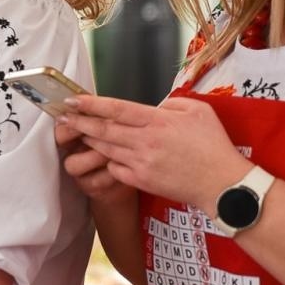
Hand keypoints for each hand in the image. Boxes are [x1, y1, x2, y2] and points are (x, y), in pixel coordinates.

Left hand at [57, 95, 249, 207]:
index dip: (92, 104)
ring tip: (76, 132)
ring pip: (106, 149)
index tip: (74, 100)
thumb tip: (153, 108)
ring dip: (90, 140)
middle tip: (62, 116)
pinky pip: (115, 168)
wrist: (222, 184)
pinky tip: (104, 155)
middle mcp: (145, 142)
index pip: (117, 109)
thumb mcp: (198, 111)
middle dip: (80, 122)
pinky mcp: (141, 181)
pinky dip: (108, 161)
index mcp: (158, 121)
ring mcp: (141, 163)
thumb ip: (170, 105)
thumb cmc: (213, 146)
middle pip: (103, 130)